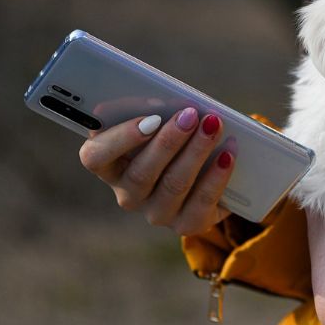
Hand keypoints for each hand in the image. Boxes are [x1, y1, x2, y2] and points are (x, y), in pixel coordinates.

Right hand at [78, 108, 234, 234]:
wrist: (211, 173)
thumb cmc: (178, 138)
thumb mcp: (163, 123)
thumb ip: (157, 113)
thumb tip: (169, 101)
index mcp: (111, 167)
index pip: (96, 157)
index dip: (120, 138)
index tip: (150, 118)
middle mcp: (129, 195)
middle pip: (141, 172)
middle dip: (169, 140)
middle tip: (190, 115)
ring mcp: (157, 213)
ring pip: (174, 184)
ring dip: (196, 151)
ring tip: (214, 126)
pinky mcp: (187, 224)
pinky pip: (201, 202)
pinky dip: (217, 176)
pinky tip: (228, 155)